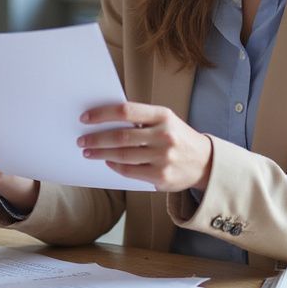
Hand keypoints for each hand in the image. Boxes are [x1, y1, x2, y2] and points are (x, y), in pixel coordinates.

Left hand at [77, 101, 212, 192]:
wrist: (205, 162)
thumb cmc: (176, 136)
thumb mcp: (164, 120)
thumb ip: (140, 119)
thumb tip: (104, 121)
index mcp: (163, 115)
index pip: (126, 111)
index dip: (102, 114)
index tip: (85, 117)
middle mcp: (164, 135)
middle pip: (121, 136)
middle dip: (96, 138)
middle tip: (81, 140)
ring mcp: (163, 157)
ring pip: (122, 155)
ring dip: (101, 153)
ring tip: (88, 152)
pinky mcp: (161, 176)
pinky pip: (130, 171)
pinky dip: (114, 166)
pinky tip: (107, 161)